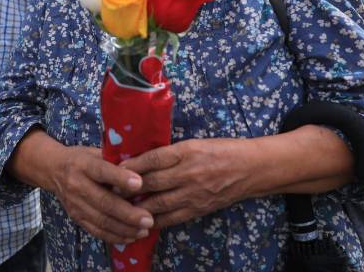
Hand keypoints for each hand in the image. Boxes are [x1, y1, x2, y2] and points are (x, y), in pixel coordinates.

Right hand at [50, 146, 153, 244]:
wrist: (53, 169)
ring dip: (124, 228)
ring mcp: (75, 204)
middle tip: (148, 219)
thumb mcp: (95, 152)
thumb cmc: (82, 158)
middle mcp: (77, 185)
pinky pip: (96, 231)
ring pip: (101, 220)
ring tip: (144, 230)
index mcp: (83, 164)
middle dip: (128, 213)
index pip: (102, 171)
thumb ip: (115, 160)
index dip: (120, 178)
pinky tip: (131, 237)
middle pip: (104, 202)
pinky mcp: (76, 217)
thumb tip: (143, 166)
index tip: (139, 183)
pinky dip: (114, 236)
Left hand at [121, 139, 252, 227]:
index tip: (115, 167)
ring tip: (119, 207)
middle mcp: (189, 173)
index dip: (132, 164)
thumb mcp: (196, 143)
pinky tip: (141, 221)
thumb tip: (143, 159)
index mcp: (187, 151)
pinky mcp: (199, 209)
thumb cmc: (222, 150)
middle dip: (129, 187)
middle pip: (152, 182)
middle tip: (111, 189)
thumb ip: (172, 152)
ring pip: (159, 203)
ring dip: (137, 206)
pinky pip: (172, 218)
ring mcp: (194, 193)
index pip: (153, 158)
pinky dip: (155, 220)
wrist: (252, 169)